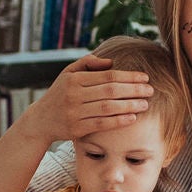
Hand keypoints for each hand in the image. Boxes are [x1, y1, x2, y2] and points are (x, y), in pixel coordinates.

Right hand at [15, 55, 152, 143]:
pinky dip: (118, 121)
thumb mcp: (68, 73)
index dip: (129, 77)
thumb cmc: (59, 94)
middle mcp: (74, 94)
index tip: (145, 78)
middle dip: (133, 90)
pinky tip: (132, 118)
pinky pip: (101, 124)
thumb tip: (111, 62)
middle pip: (111, 91)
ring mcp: (75, 112)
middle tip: (150, 90)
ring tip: (145, 104)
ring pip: (108, 107)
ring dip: (129, 105)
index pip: (108, 76)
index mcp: (75, 79)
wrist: (41, 120)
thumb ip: (88, 64)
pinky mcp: (76, 128)